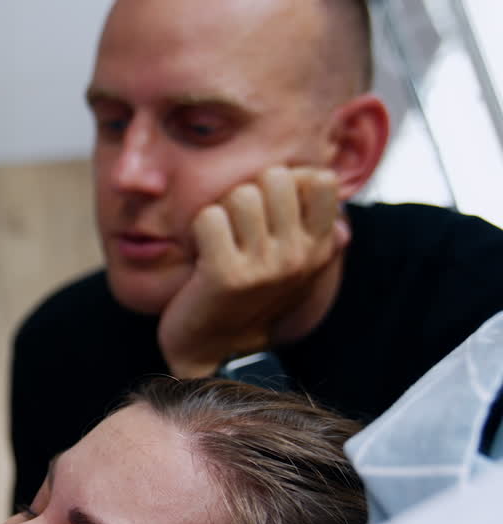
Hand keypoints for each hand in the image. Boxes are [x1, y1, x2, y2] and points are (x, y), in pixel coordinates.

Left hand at [158, 166, 348, 376]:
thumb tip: (325, 178)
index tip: (269, 205)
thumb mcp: (293, 263)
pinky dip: (199, 228)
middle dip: (250, 190)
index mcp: (320, 248)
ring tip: (221, 238)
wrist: (208, 346)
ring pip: (241, 194)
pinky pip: (209, 217)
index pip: (320, 180)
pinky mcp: (226, 275)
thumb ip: (312, 222)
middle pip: (276, 177)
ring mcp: (264, 266)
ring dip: (222, 210)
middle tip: (238, 223)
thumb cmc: (246, 294)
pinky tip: (203, 252)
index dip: (288, 179)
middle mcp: (298, 256)